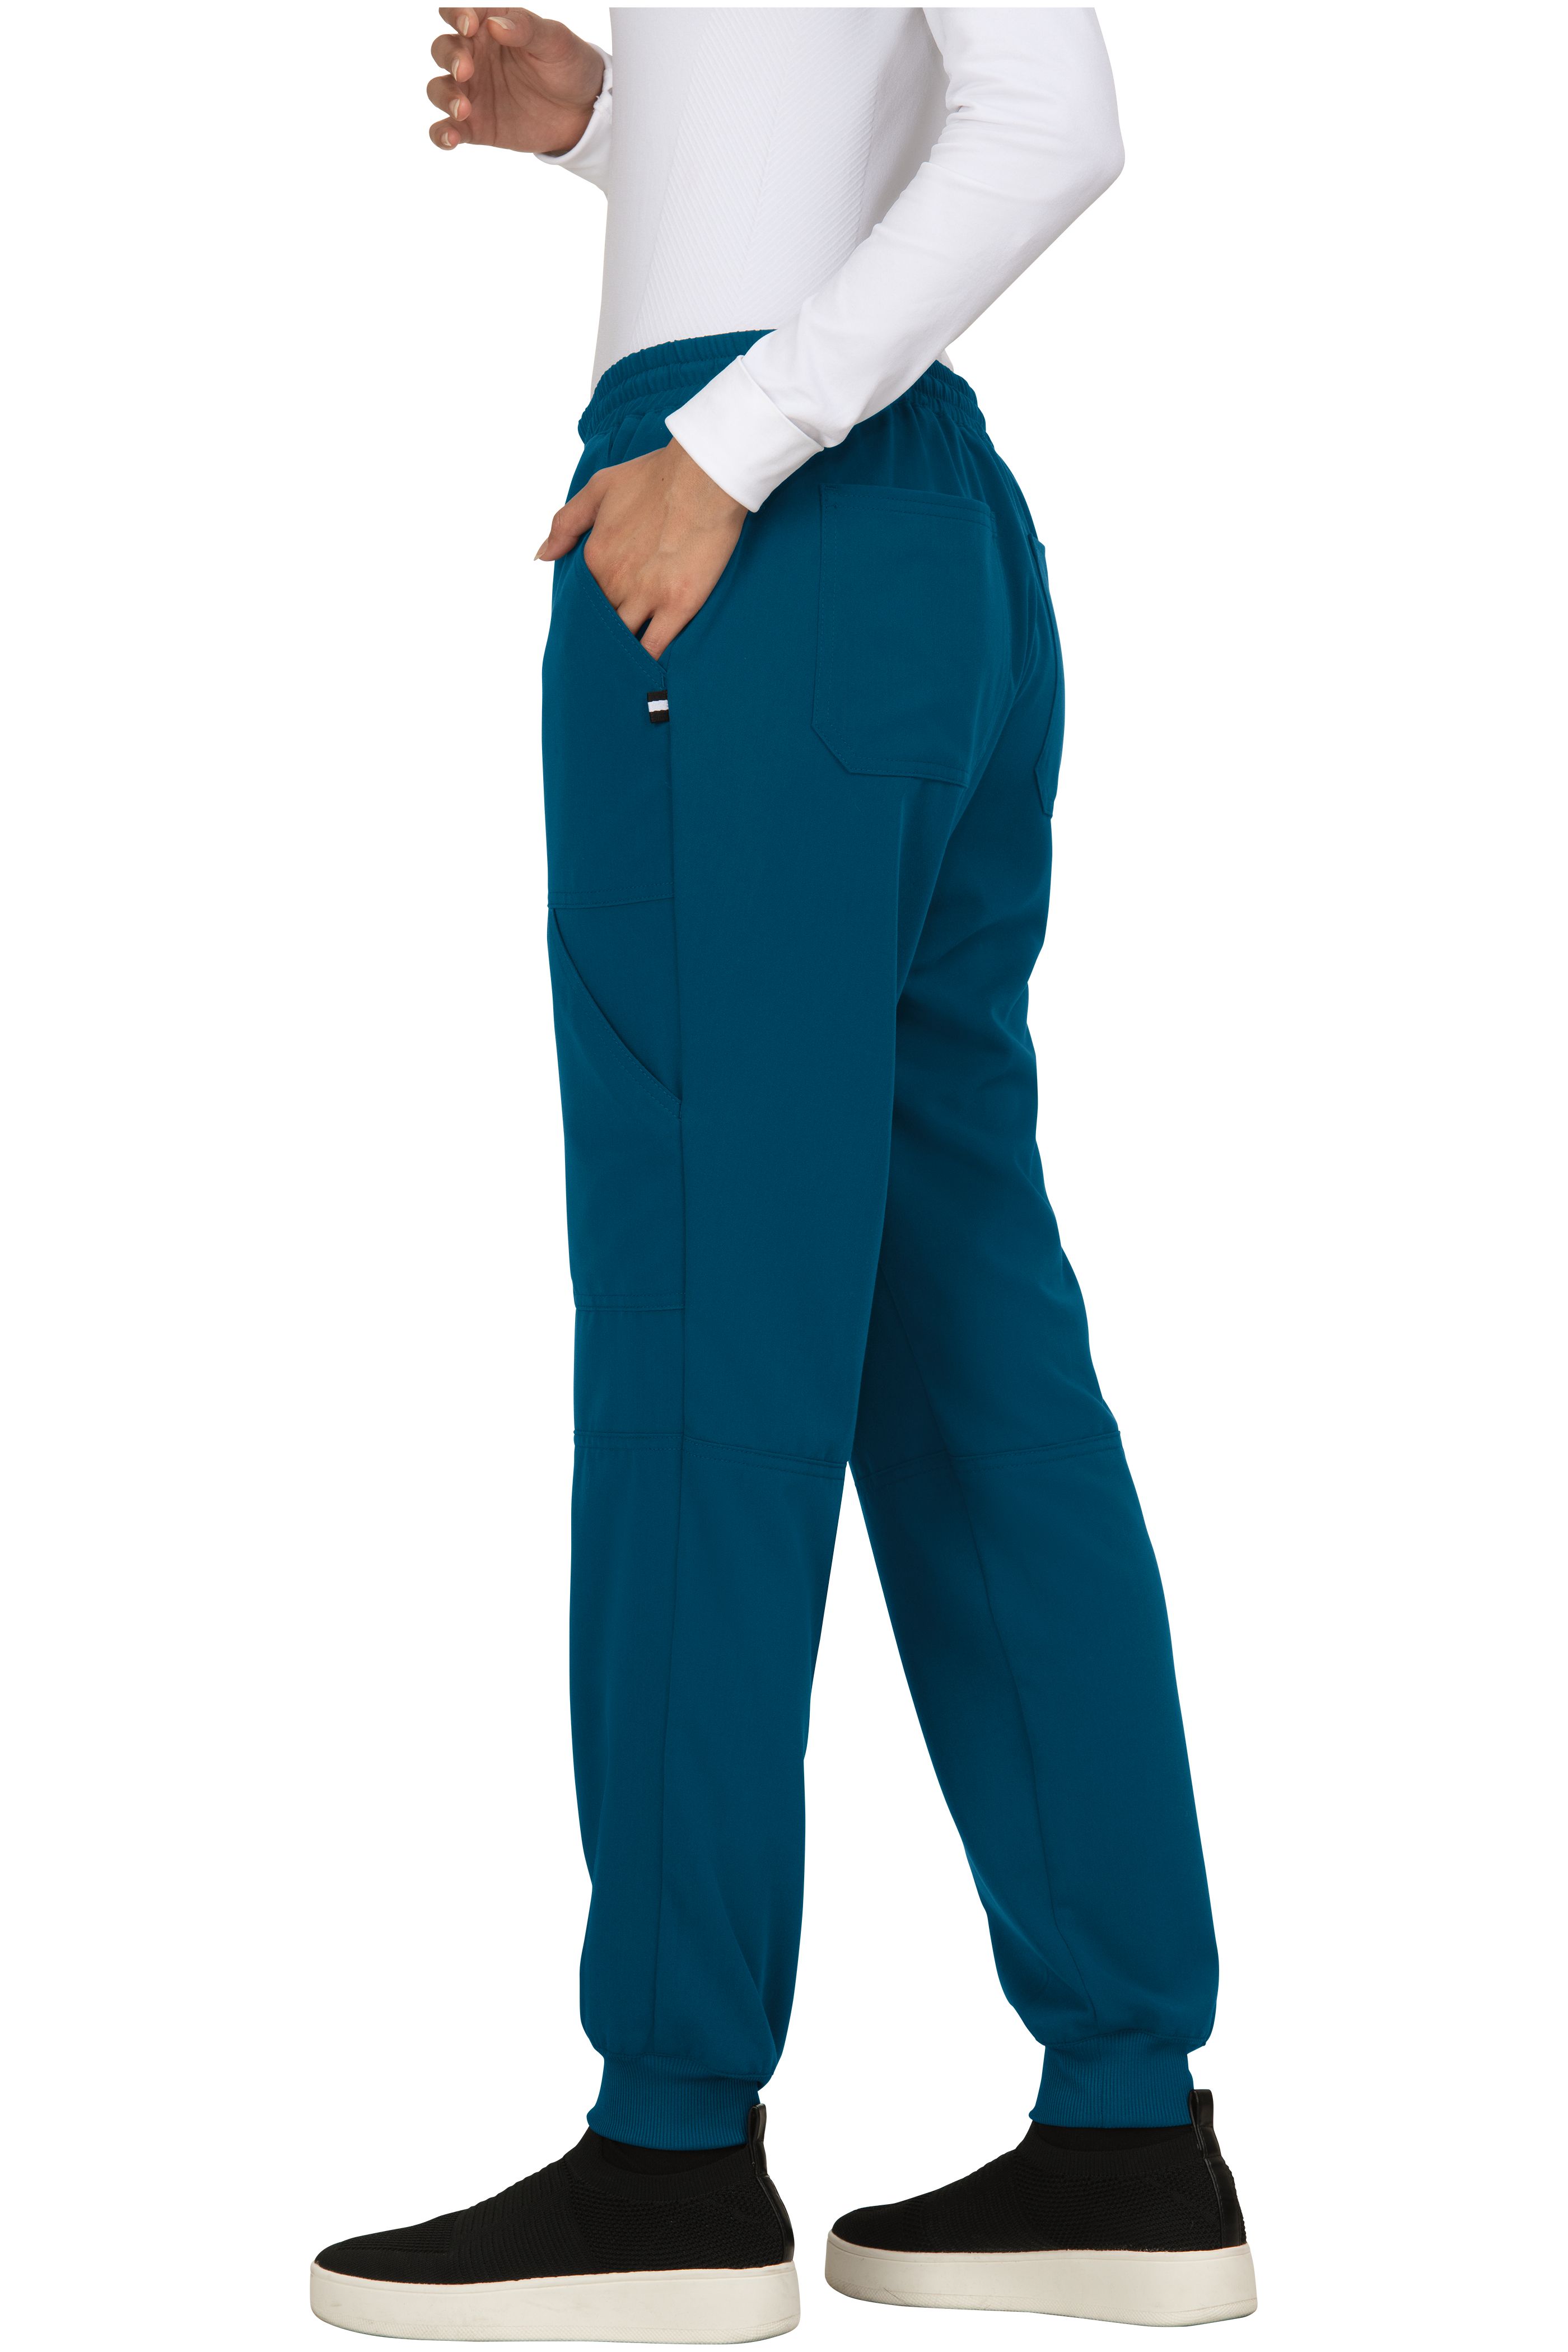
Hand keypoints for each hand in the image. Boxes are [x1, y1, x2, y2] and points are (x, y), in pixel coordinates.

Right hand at [428, 9, 603, 154]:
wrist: (582, 111)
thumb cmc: (567, 65)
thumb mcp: (554, 40)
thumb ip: (525, 28)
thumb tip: (495, 24)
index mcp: (489, 30)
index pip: (461, 16)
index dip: (457, 16)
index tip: (468, 25)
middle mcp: (474, 59)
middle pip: (443, 51)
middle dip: (449, 57)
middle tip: (466, 70)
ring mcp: (472, 93)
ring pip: (439, 89)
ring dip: (444, 96)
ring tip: (463, 109)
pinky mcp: (476, 126)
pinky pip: (447, 129)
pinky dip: (442, 134)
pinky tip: (450, 139)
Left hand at [537, 443, 747, 659]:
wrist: (705, 477)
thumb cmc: (656, 477)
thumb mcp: (599, 488)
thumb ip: (566, 522)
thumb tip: (542, 555)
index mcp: (594, 556)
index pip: (583, 598)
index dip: (590, 611)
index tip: (596, 621)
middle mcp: (614, 581)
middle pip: (601, 623)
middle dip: (602, 638)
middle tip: (603, 656)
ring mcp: (646, 596)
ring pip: (623, 639)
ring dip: (620, 654)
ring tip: (620, 672)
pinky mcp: (677, 606)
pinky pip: (654, 648)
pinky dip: (647, 663)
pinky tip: (645, 676)